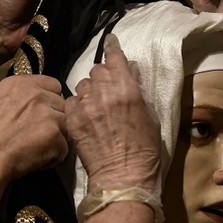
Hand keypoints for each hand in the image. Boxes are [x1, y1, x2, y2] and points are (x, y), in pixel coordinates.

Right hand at [0, 74, 68, 214]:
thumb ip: (4, 98)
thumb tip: (9, 102)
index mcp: (19, 84)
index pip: (52, 84)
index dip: (49, 100)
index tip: (42, 112)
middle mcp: (37, 95)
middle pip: (62, 105)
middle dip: (54, 119)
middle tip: (38, 134)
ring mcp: (48, 116)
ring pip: (65, 126)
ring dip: (55, 138)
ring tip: (37, 149)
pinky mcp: (55, 138)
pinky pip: (64, 148)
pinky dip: (53, 157)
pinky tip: (36, 161)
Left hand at [66, 34, 160, 193]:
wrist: (124, 176)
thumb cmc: (145, 150)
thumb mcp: (151, 116)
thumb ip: (138, 90)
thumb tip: (130, 70)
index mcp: (128, 89)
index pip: (115, 57)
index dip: (113, 50)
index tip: (111, 46)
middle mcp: (105, 92)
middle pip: (98, 69)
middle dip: (104, 76)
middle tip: (109, 90)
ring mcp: (86, 106)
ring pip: (83, 84)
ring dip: (90, 91)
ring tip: (97, 107)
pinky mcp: (73, 120)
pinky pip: (72, 102)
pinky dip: (78, 106)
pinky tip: (86, 118)